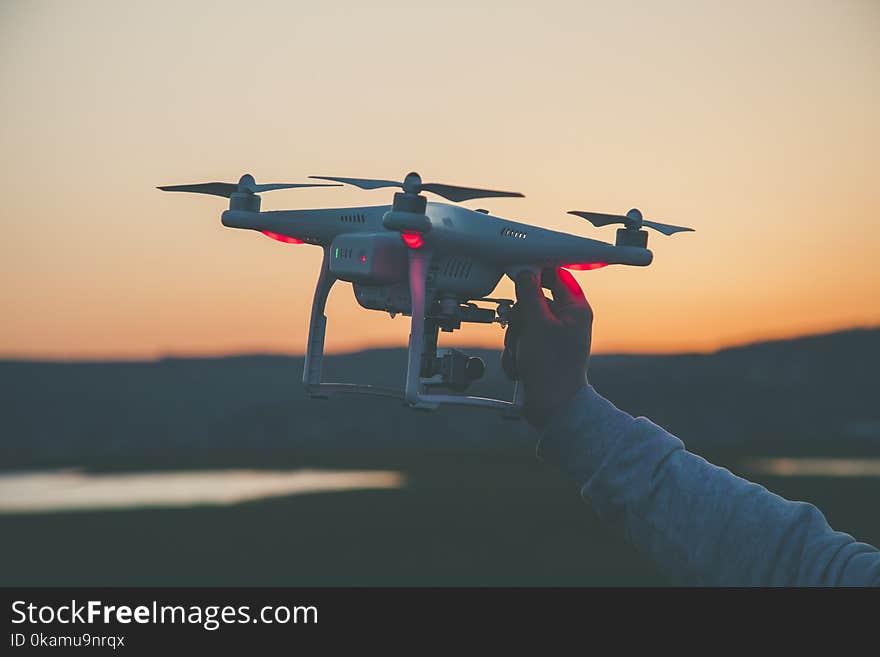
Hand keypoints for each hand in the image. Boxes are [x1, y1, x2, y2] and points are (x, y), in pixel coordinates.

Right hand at [502, 267, 592, 427]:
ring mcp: (552, 336)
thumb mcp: (537, 324)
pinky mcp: (540, 351)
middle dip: (520, 318)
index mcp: (575, 309)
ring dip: (515, 338)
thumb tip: (525, 272)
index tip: (518, 272)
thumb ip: (529, 294)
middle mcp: (566, 320)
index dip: (537, 273)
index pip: (557, 276)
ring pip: (523, 321)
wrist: (552, 408)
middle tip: (521, 330)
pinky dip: (515, 352)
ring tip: (522, 355)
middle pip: (533, 300)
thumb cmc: (552, 369)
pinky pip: (520, 340)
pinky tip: (521, 367)